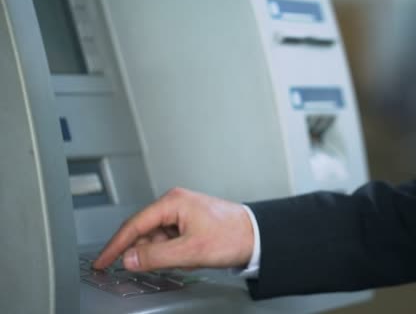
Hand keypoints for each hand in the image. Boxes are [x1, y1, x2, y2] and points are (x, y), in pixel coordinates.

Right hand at [93, 188, 253, 271]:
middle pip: (144, 231)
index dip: (115, 246)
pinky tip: (188, 257)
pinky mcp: (189, 221)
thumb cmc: (231, 236)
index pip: (133, 225)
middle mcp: (175, 203)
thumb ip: (156, 257)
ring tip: (184, 260)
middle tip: (146, 268)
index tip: (102, 262)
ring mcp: (182, 212)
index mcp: (173, 203)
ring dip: (162, 254)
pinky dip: (173, 252)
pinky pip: (170, 239)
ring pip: (157, 238)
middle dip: (145, 253)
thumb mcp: (190, 251)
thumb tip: (129, 259)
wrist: (257, 236)